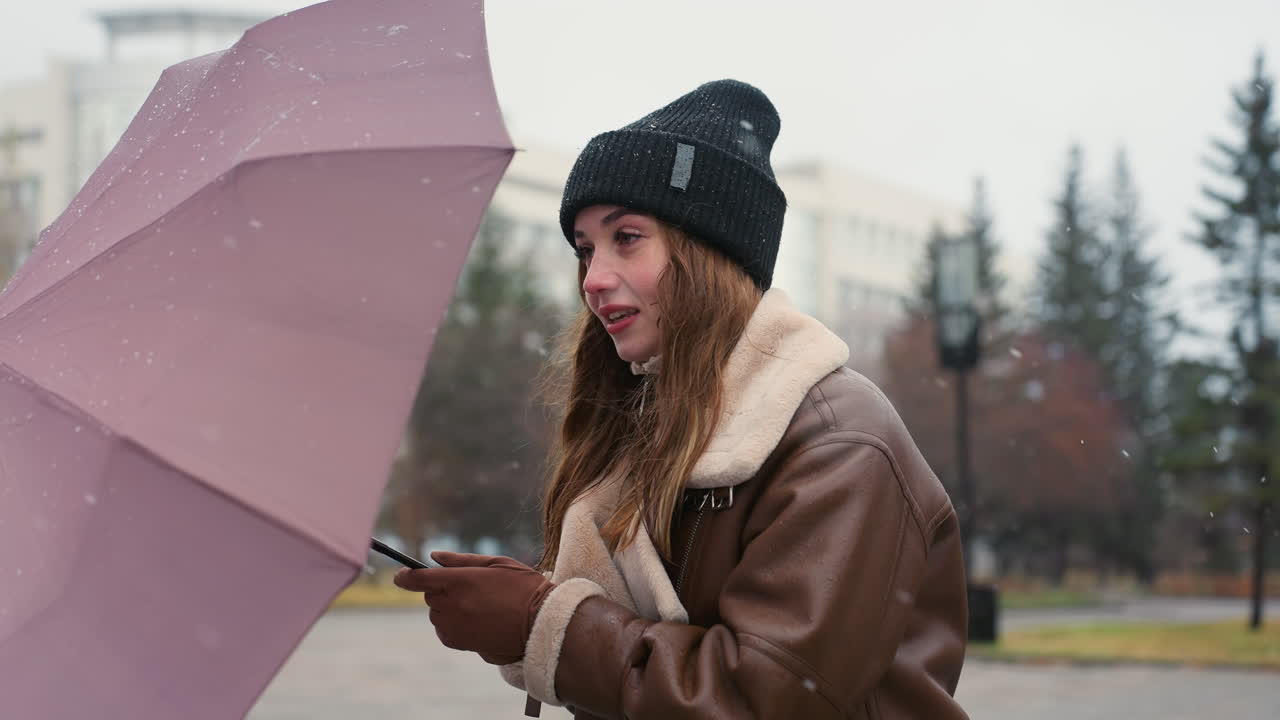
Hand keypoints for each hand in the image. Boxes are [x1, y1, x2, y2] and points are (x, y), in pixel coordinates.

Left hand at [393, 552, 554, 664]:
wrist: (541, 624)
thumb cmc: (523, 588)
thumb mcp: (497, 564)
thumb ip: (461, 560)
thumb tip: (434, 557)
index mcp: (461, 581)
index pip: (419, 578)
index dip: (405, 576)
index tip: (400, 575)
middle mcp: (453, 605)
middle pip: (429, 595)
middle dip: (440, 589)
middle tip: (466, 588)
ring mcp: (455, 626)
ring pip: (435, 614)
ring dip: (446, 608)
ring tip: (475, 606)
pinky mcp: (459, 643)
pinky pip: (443, 631)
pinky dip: (451, 625)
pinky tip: (474, 620)